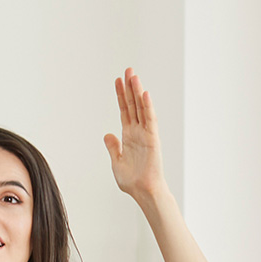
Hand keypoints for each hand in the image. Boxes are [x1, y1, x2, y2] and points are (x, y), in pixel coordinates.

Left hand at [104, 68, 167, 198]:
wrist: (142, 191)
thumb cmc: (132, 180)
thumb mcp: (117, 161)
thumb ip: (113, 147)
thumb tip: (107, 134)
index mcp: (129, 136)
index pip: (125, 110)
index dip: (121, 95)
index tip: (118, 81)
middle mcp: (138, 131)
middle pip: (133, 105)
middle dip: (129, 88)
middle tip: (128, 70)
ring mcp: (146, 134)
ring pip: (141, 108)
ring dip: (138, 92)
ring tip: (134, 76)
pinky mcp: (152, 139)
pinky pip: (150, 120)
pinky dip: (147, 107)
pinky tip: (144, 94)